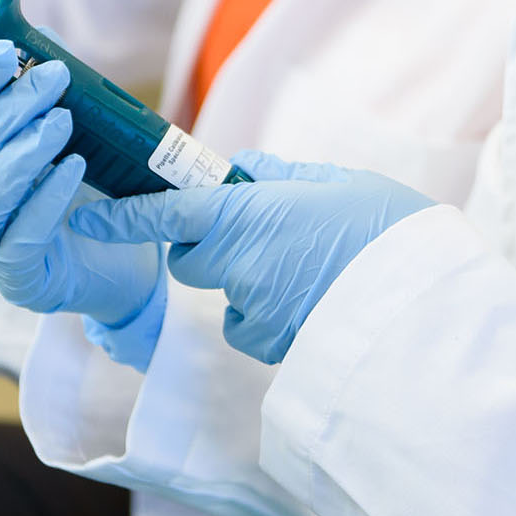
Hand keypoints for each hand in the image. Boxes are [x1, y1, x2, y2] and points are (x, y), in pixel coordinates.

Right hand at [0, 42, 161, 360]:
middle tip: (53, 79)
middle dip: (6, 110)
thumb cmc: (83, 191)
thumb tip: (45, 38)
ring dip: (21, 153)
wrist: (118, 260)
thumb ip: (49, 91)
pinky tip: (73, 168)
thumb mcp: (67, 135)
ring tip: (62, 122)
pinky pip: (21, 236)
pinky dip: (45, 197)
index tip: (3, 51)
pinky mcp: (18, 274)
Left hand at [72, 150, 431, 364]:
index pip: (168, 213)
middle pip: (193, 259)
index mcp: (251, 213)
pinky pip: (253, 329)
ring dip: (247, 284)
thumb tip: (243, 169)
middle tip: (260, 232)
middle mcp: (240, 264)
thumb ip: (284, 174)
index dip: (125, 217)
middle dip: (209, 247)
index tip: (90, 216)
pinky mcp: (276, 347)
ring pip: (228, 296)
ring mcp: (256, 310)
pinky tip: (312, 305)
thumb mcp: (342, 181)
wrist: (425, 305)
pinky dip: (269, 318)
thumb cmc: (390, 230)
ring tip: (308, 272)